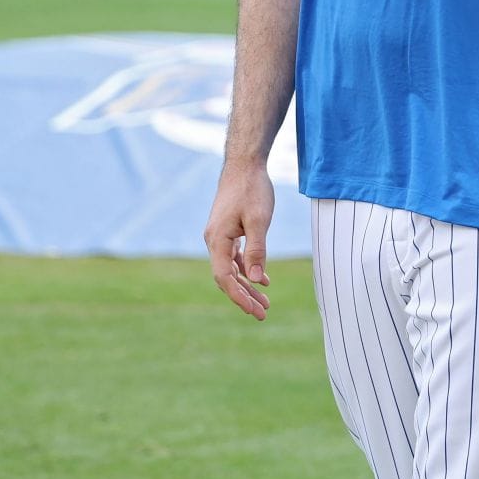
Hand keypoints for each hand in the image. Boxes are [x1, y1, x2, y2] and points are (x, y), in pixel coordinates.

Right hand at [204, 163, 273, 320]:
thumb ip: (257, 250)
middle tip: (262, 314)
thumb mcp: (259, 220)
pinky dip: (247, 269)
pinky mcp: (227, 231)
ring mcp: (219, 236)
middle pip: (226, 277)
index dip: (238, 296)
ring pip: (231, 269)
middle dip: (243, 297)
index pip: (224, 277)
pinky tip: (262, 280)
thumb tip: (256, 280)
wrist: (244, 165)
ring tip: (265, 303)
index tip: (254, 311)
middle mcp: (214, 241)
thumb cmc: (252, 189)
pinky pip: (235, 258)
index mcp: (217, 240)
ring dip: (247, 285)